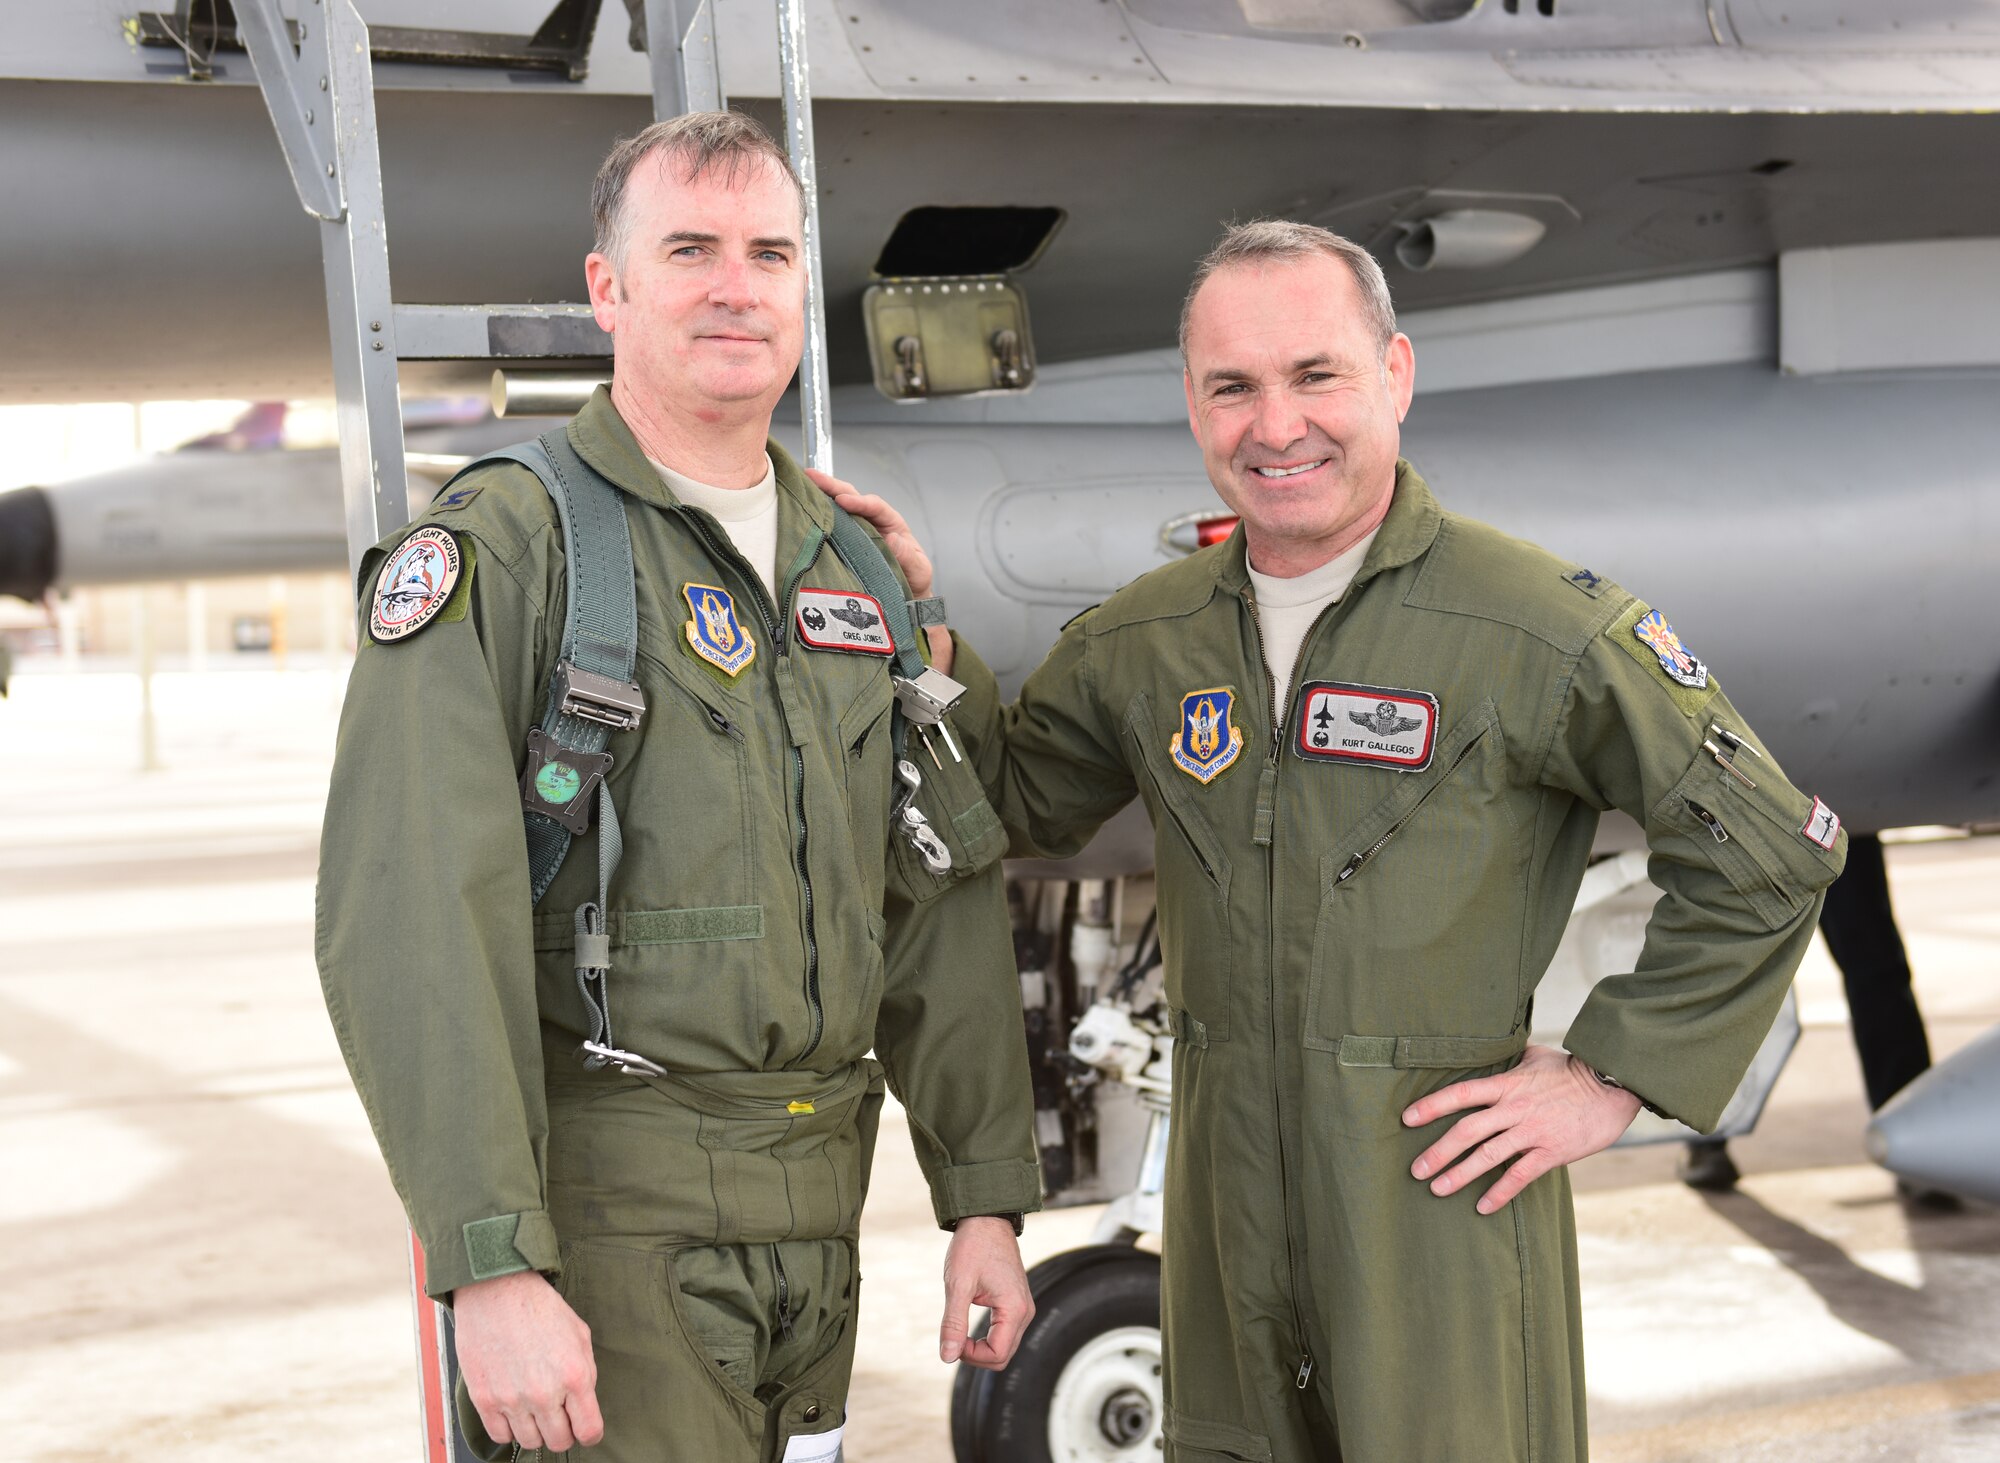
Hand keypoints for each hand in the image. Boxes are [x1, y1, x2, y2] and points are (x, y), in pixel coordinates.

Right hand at [454, 1270, 603, 1452]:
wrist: (496, 1290)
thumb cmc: (539, 1308)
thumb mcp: (579, 1334)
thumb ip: (586, 1373)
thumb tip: (583, 1404)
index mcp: (574, 1376)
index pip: (589, 1430)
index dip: (589, 1433)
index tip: (584, 1428)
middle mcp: (544, 1393)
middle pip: (559, 1441)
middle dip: (563, 1431)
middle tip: (557, 1414)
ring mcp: (512, 1399)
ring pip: (530, 1442)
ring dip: (535, 1429)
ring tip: (533, 1406)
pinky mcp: (484, 1399)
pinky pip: (500, 1436)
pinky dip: (508, 1428)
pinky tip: (512, 1408)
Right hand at [804, 468, 934, 598]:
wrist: (905, 595)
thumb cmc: (912, 578)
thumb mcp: (918, 569)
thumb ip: (908, 556)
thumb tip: (893, 539)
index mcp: (891, 523)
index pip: (875, 506)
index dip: (859, 502)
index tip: (843, 501)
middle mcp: (872, 521)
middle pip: (852, 496)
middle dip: (832, 486)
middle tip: (811, 476)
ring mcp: (856, 530)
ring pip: (838, 507)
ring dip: (820, 495)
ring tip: (801, 484)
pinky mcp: (844, 542)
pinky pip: (831, 526)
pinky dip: (817, 516)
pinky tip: (802, 509)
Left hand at [939, 1216, 1034, 1369]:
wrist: (986, 1219)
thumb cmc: (973, 1246)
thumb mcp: (958, 1285)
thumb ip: (954, 1323)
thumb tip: (947, 1356)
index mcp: (1015, 1309)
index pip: (998, 1354)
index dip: (971, 1355)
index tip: (952, 1340)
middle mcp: (1025, 1311)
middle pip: (1003, 1355)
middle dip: (976, 1354)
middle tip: (953, 1337)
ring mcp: (1023, 1307)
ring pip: (1005, 1345)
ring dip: (981, 1346)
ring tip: (959, 1330)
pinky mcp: (1016, 1302)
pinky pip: (1005, 1332)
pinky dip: (986, 1336)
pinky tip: (968, 1324)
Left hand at [1402, 1045, 1642, 1214]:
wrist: (1613, 1085)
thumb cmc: (1572, 1070)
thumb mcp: (1535, 1056)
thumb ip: (1510, 1059)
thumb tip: (1493, 1049)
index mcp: (1506, 1084)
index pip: (1460, 1094)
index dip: (1431, 1106)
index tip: (1407, 1119)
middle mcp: (1514, 1108)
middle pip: (1466, 1130)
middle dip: (1438, 1152)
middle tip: (1415, 1170)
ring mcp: (1532, 1131)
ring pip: (1488, 1156)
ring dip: (1460, 1175)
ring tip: (1437, 1189)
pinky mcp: (1552, 1151)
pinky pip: (1520, 1176)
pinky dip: (1500, 1193)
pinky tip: (1482, 1207)